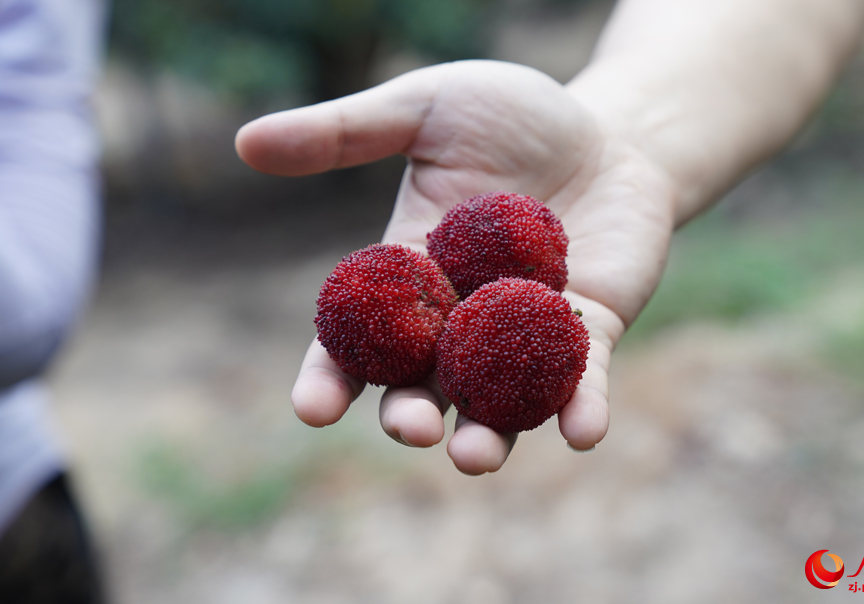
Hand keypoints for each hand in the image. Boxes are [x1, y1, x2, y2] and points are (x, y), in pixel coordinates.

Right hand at [235, 60, 674, 473]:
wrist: (610, 127)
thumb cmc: (514, 116)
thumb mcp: (425, 110)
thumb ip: (345, 133)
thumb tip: (244, 142)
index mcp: (411, 277)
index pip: (359, 340)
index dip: (331, 377)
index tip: (313, 409)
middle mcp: (461, 319)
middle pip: (423, 385)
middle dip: (409, 415)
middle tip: (410, 426)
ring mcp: (526, 332)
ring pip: (497, 402)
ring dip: (486, 436)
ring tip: (474, 456)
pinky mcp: (592, 330)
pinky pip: (584, 379)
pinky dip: (582, 409)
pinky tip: (582, 432)